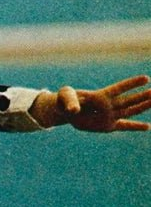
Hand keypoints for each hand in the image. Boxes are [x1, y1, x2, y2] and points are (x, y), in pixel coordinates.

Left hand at [34, 74, 150, 131]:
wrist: (64, 110)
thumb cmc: (65, 98)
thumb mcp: (64, 96)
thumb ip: (69, 101)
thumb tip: (74, 110)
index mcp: (100, 96)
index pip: (119, 89)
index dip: (131, 84)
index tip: (145, 79)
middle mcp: (108, 105)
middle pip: (129, 100)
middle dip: (142, 96)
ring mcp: (109, 116)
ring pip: (130, 111)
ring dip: (143, 107)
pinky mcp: (108, 125)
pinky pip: (124, 126)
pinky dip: (135, 127)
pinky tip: (147, 127)